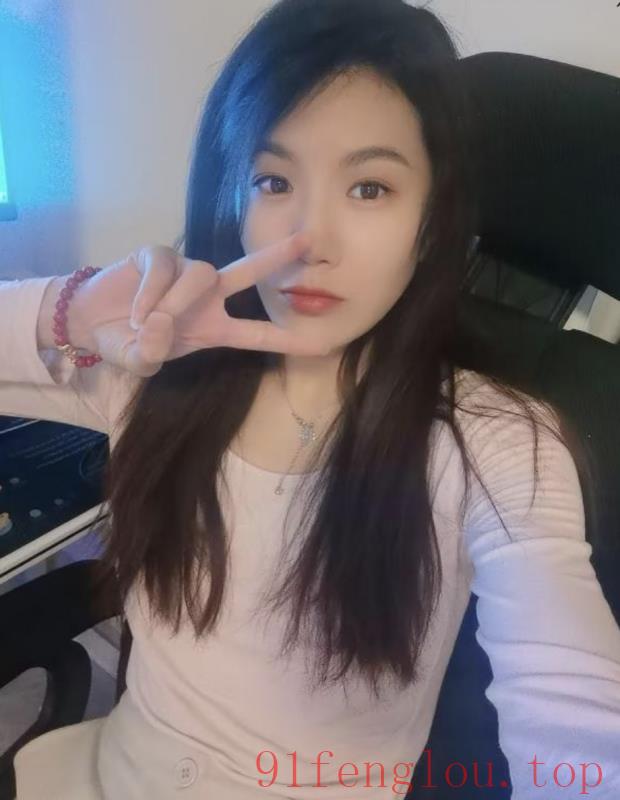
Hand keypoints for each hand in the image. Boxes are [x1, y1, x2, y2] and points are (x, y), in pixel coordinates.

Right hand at [68, 233, 327, 376]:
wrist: (90, 320)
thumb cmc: (127, 341)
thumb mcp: (141, 360)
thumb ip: (150, 356)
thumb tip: (157, 331)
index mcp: (215, 328)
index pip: (259, 334)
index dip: (290, 341)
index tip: (325, 346)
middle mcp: (208, 297)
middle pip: (248, 272)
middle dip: (277, 256)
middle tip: (308, 241)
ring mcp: (184, 273)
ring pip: (200, 276)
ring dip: (175, 304)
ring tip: (147, 325)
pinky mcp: (159, 256)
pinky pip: (165, 270)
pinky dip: (150, 293)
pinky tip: (135, 312)